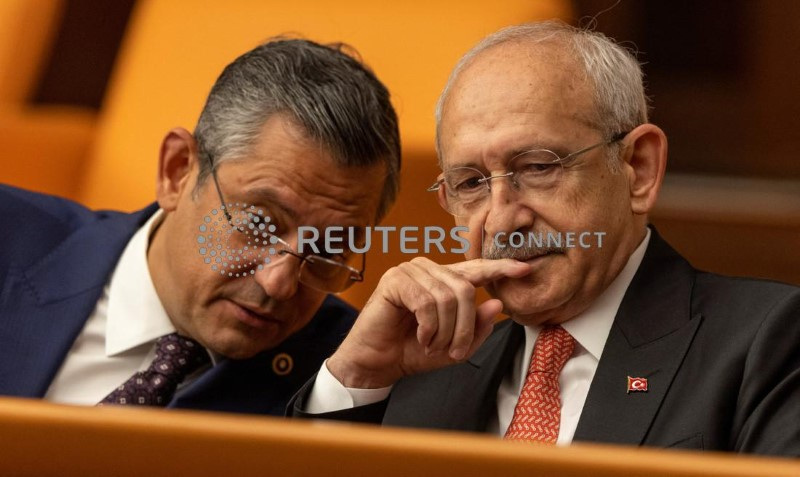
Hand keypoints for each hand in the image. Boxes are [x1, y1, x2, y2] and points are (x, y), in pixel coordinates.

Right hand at [327, 257, 530, 388]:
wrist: (377, 364)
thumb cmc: (411, 352)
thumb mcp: (454, 347)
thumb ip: (476, 328)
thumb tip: (496, 304)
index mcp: (444, 282)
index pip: (476, 269)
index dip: (500, 268)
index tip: (524, 269)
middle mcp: (428, 270)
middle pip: (466, 289)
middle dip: (464, 327)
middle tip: (453, 350)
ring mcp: (410, 271)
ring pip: (448, 297)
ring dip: (445, 330)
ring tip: (432, 344)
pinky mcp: (395, 280)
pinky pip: (427, 301)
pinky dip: (429, 326)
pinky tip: (420, 336)